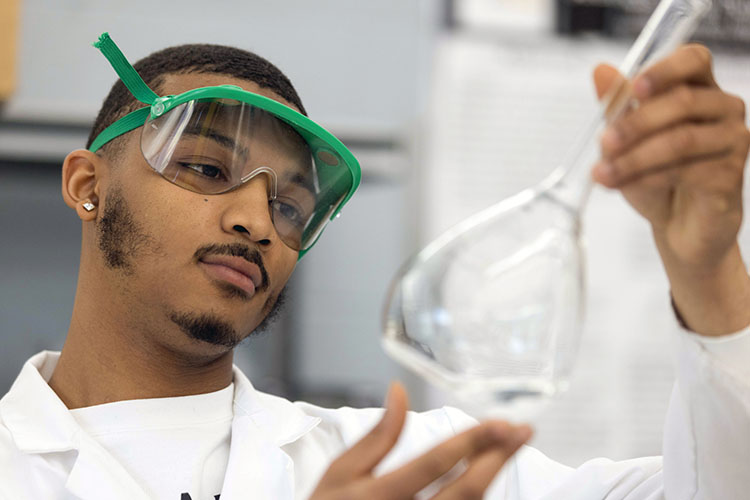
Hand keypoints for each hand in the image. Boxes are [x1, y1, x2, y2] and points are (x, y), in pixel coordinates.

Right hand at [309, 383, 531, 498]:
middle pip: (465, 491)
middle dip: (498, 458)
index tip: (501, 422)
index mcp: (379, 497)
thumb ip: (376, 436)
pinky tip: (487, 477)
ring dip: (494, 478)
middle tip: (522, 431)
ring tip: (510, 449)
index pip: (434, 465)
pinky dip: (478, 498)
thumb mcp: (339, 473)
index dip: (471, 441)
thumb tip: (399, 391)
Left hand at [592, 45, 749, 334]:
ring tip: (603, 174)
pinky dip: (649, 179)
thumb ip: (617, 106)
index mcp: (699, 89)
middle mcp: (724, 109)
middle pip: (683, 101)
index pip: (694, 59)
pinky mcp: (731, 175)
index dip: (665, 69)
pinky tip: (627, 186)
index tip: (634, 88)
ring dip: (635, 157)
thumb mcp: (627, 141)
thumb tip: (601, 70)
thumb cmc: (655, 176)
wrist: (675, 226)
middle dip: (636, 123)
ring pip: (681, 139)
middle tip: (603, 143)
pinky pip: (687, 171)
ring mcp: (733, 141)